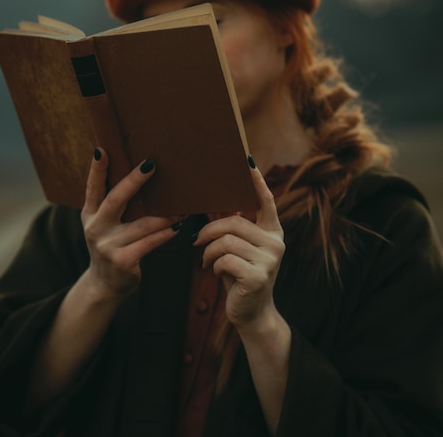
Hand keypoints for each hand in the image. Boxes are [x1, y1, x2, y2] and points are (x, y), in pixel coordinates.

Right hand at [81, 149, 181, 301]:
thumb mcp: (104, 225)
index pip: (92, 188)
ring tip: (182, 206)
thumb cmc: (112, 245)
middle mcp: (96, 228)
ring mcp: (108, 246)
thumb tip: (142, 175)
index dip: (96, 169)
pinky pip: (150, 242)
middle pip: (115, 199)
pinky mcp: (123, 261)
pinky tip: (178, 226)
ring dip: (165, 214)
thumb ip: (114, 206)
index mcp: (90, 214)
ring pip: (141, 224)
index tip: (101, 149)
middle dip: (133, 181)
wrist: (105, 285)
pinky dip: (166, 234)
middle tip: (150, 164)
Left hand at [194, 161, 284, 331]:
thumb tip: (212, 205)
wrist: (251, 312)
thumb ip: (233, 228)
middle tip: (196, 241)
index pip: (265, 202)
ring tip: (206, 260)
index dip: (256, 181)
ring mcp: (270, 260)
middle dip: (209, 231)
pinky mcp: (258, 276)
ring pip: (226, 241)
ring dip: (209, 251)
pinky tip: (214, 272)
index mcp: (272, 232)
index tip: (247, 161)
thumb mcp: (238, 248)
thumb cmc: (241, 275)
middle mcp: (276, 243)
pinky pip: (224, 259)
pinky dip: (213, 265)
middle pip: (234, 222)